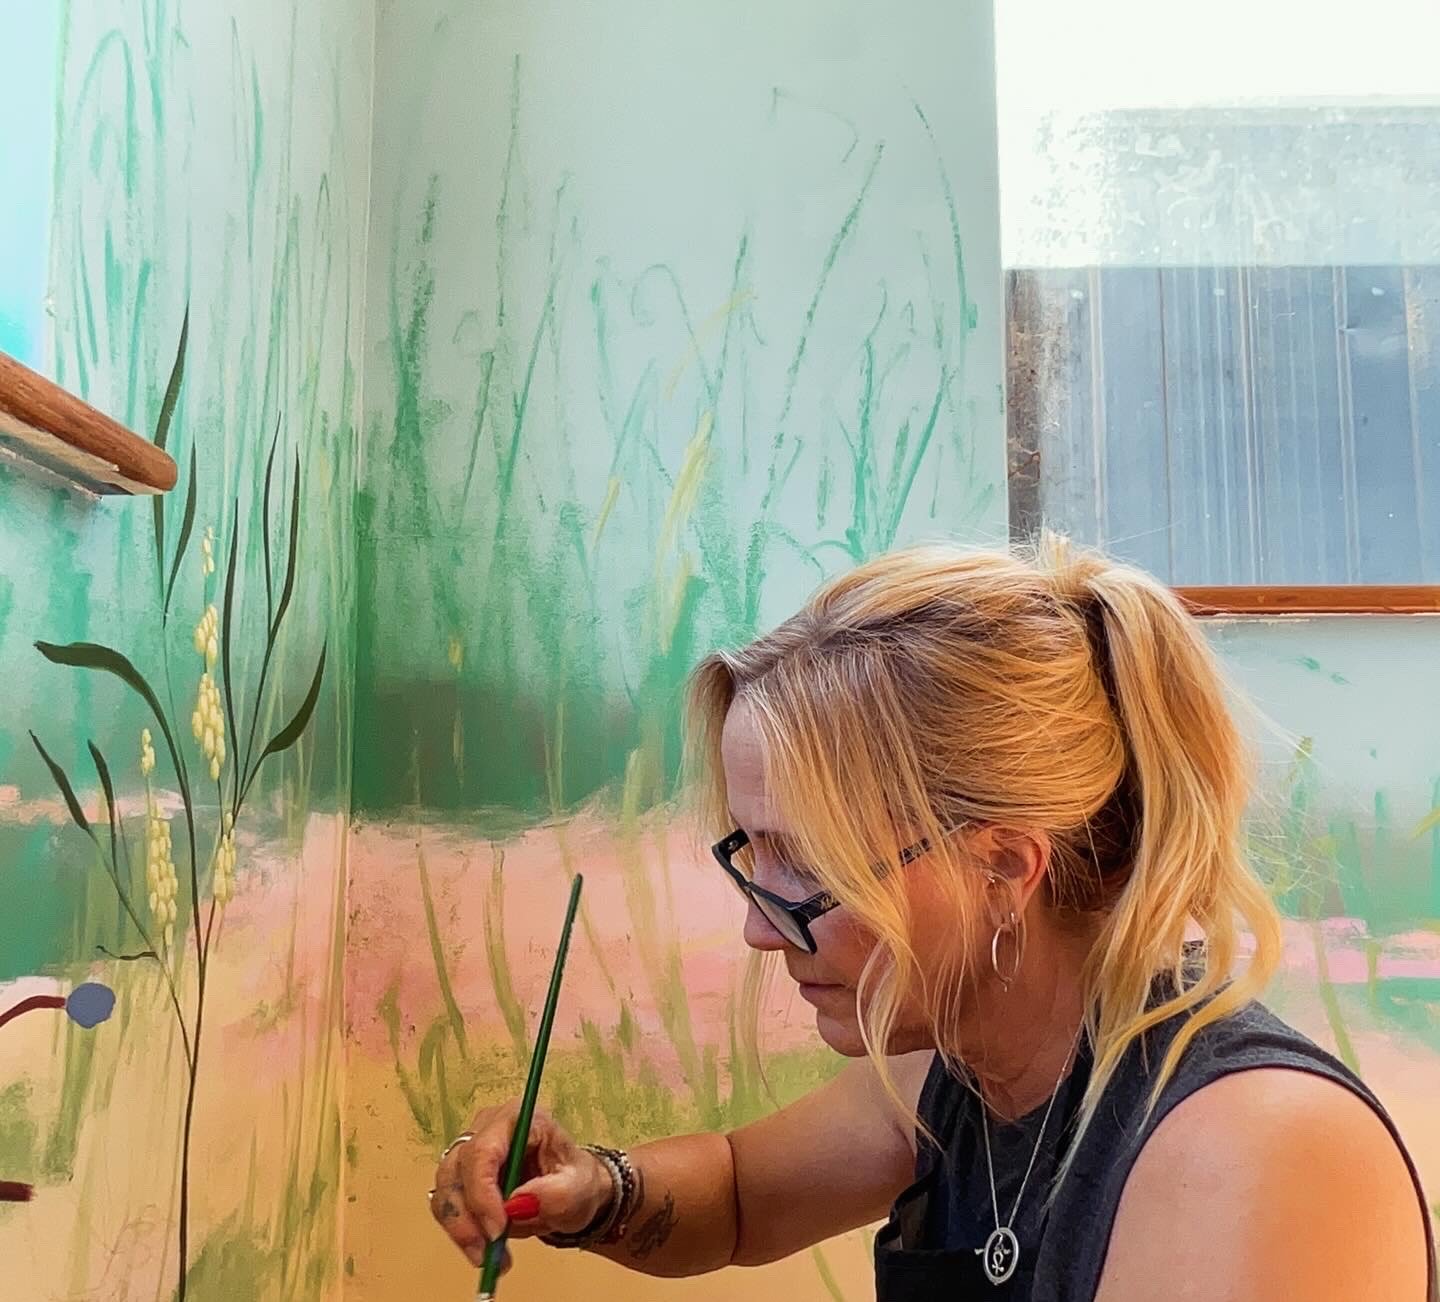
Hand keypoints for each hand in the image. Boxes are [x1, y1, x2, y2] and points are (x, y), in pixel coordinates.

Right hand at [430, 1101, 611, 1267]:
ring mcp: (470, 1150)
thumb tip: (516, 1204)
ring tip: (492, 1258)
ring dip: (462, 1229)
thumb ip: (554, 1194)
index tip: (497, 1230)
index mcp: (519, 1118)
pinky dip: (461, 1231)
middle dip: (469, 1218)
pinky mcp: (461, 1175)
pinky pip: (447, 1205)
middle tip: (490, 1254)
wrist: (570, 1191)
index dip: (482, 1192)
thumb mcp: (578, 1189)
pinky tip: (486, 1249)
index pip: (484, 1150)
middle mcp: (487, 1128)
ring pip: (446, 1189)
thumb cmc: (575, 1180)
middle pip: (457, 1169)